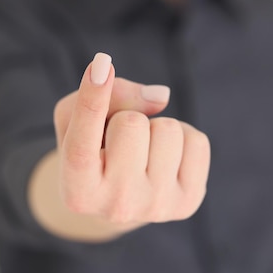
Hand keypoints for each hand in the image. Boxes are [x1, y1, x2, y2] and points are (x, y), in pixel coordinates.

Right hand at [53, 52, 209, 226]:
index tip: (101, 64)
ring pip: (168, 128)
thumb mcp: (75, 121)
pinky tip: (166, 158)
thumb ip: (107, 98)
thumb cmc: (91, 150)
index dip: (92, 99)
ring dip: (155, 127)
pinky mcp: (188, 203)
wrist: (118, 197)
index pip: (82, 143)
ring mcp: (156, 208)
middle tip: (119, 142)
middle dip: (127, 118)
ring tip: (143, 150)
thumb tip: (162, 96)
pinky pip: (196, 141)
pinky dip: (182, 137)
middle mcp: (117, 207)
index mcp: (78, 192)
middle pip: (131, 124)